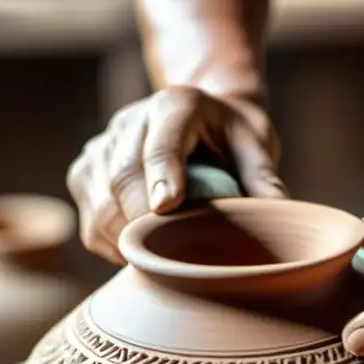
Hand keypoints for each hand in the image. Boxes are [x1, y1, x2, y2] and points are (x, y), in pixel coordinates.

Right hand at [67, 85, 285, 262]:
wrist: (203, 120)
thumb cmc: (234, 138)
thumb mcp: (257, 147)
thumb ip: (264, 179)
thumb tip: (279, 217)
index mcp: (177, 105)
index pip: (161, 142)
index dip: (162, 174)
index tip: (168, 207)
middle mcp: (131, 120)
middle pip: (121, 176)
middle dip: (142, 220)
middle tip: (170, 256)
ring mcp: (101, 147)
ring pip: (99, 203)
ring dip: (125, 239)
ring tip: (159, 258)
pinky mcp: (85, 174)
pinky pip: (90, 222)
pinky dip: (112, 245)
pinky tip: (142, 253)